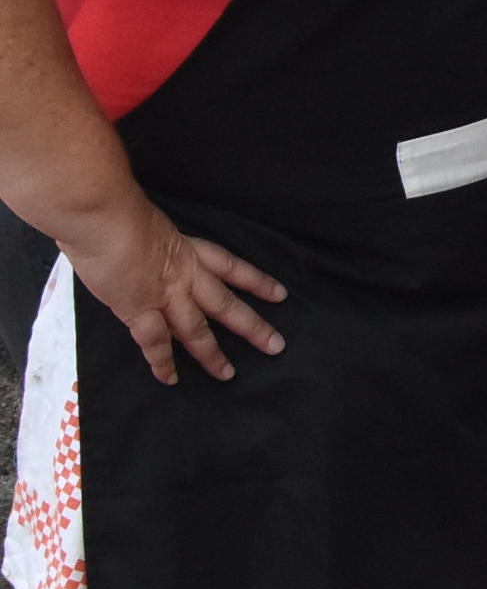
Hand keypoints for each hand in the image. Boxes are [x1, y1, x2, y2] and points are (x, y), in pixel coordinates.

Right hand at [63, 200, 285, 385]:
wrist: (103, 216)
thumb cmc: (118, 210)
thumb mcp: (149, 223)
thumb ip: (153, 244)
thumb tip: (143, 254)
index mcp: (189, 250)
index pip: (232, 267)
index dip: (257, 281)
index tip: (280, 294)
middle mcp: (185, 274)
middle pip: (226, 304)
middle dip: (252, 327)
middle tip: (276, 345)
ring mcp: (165, 295)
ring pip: (197, 330)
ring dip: (212, 354)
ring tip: (228, 374)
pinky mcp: (139, 310)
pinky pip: (155, 343)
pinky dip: (162, 363)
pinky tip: (171, 379)